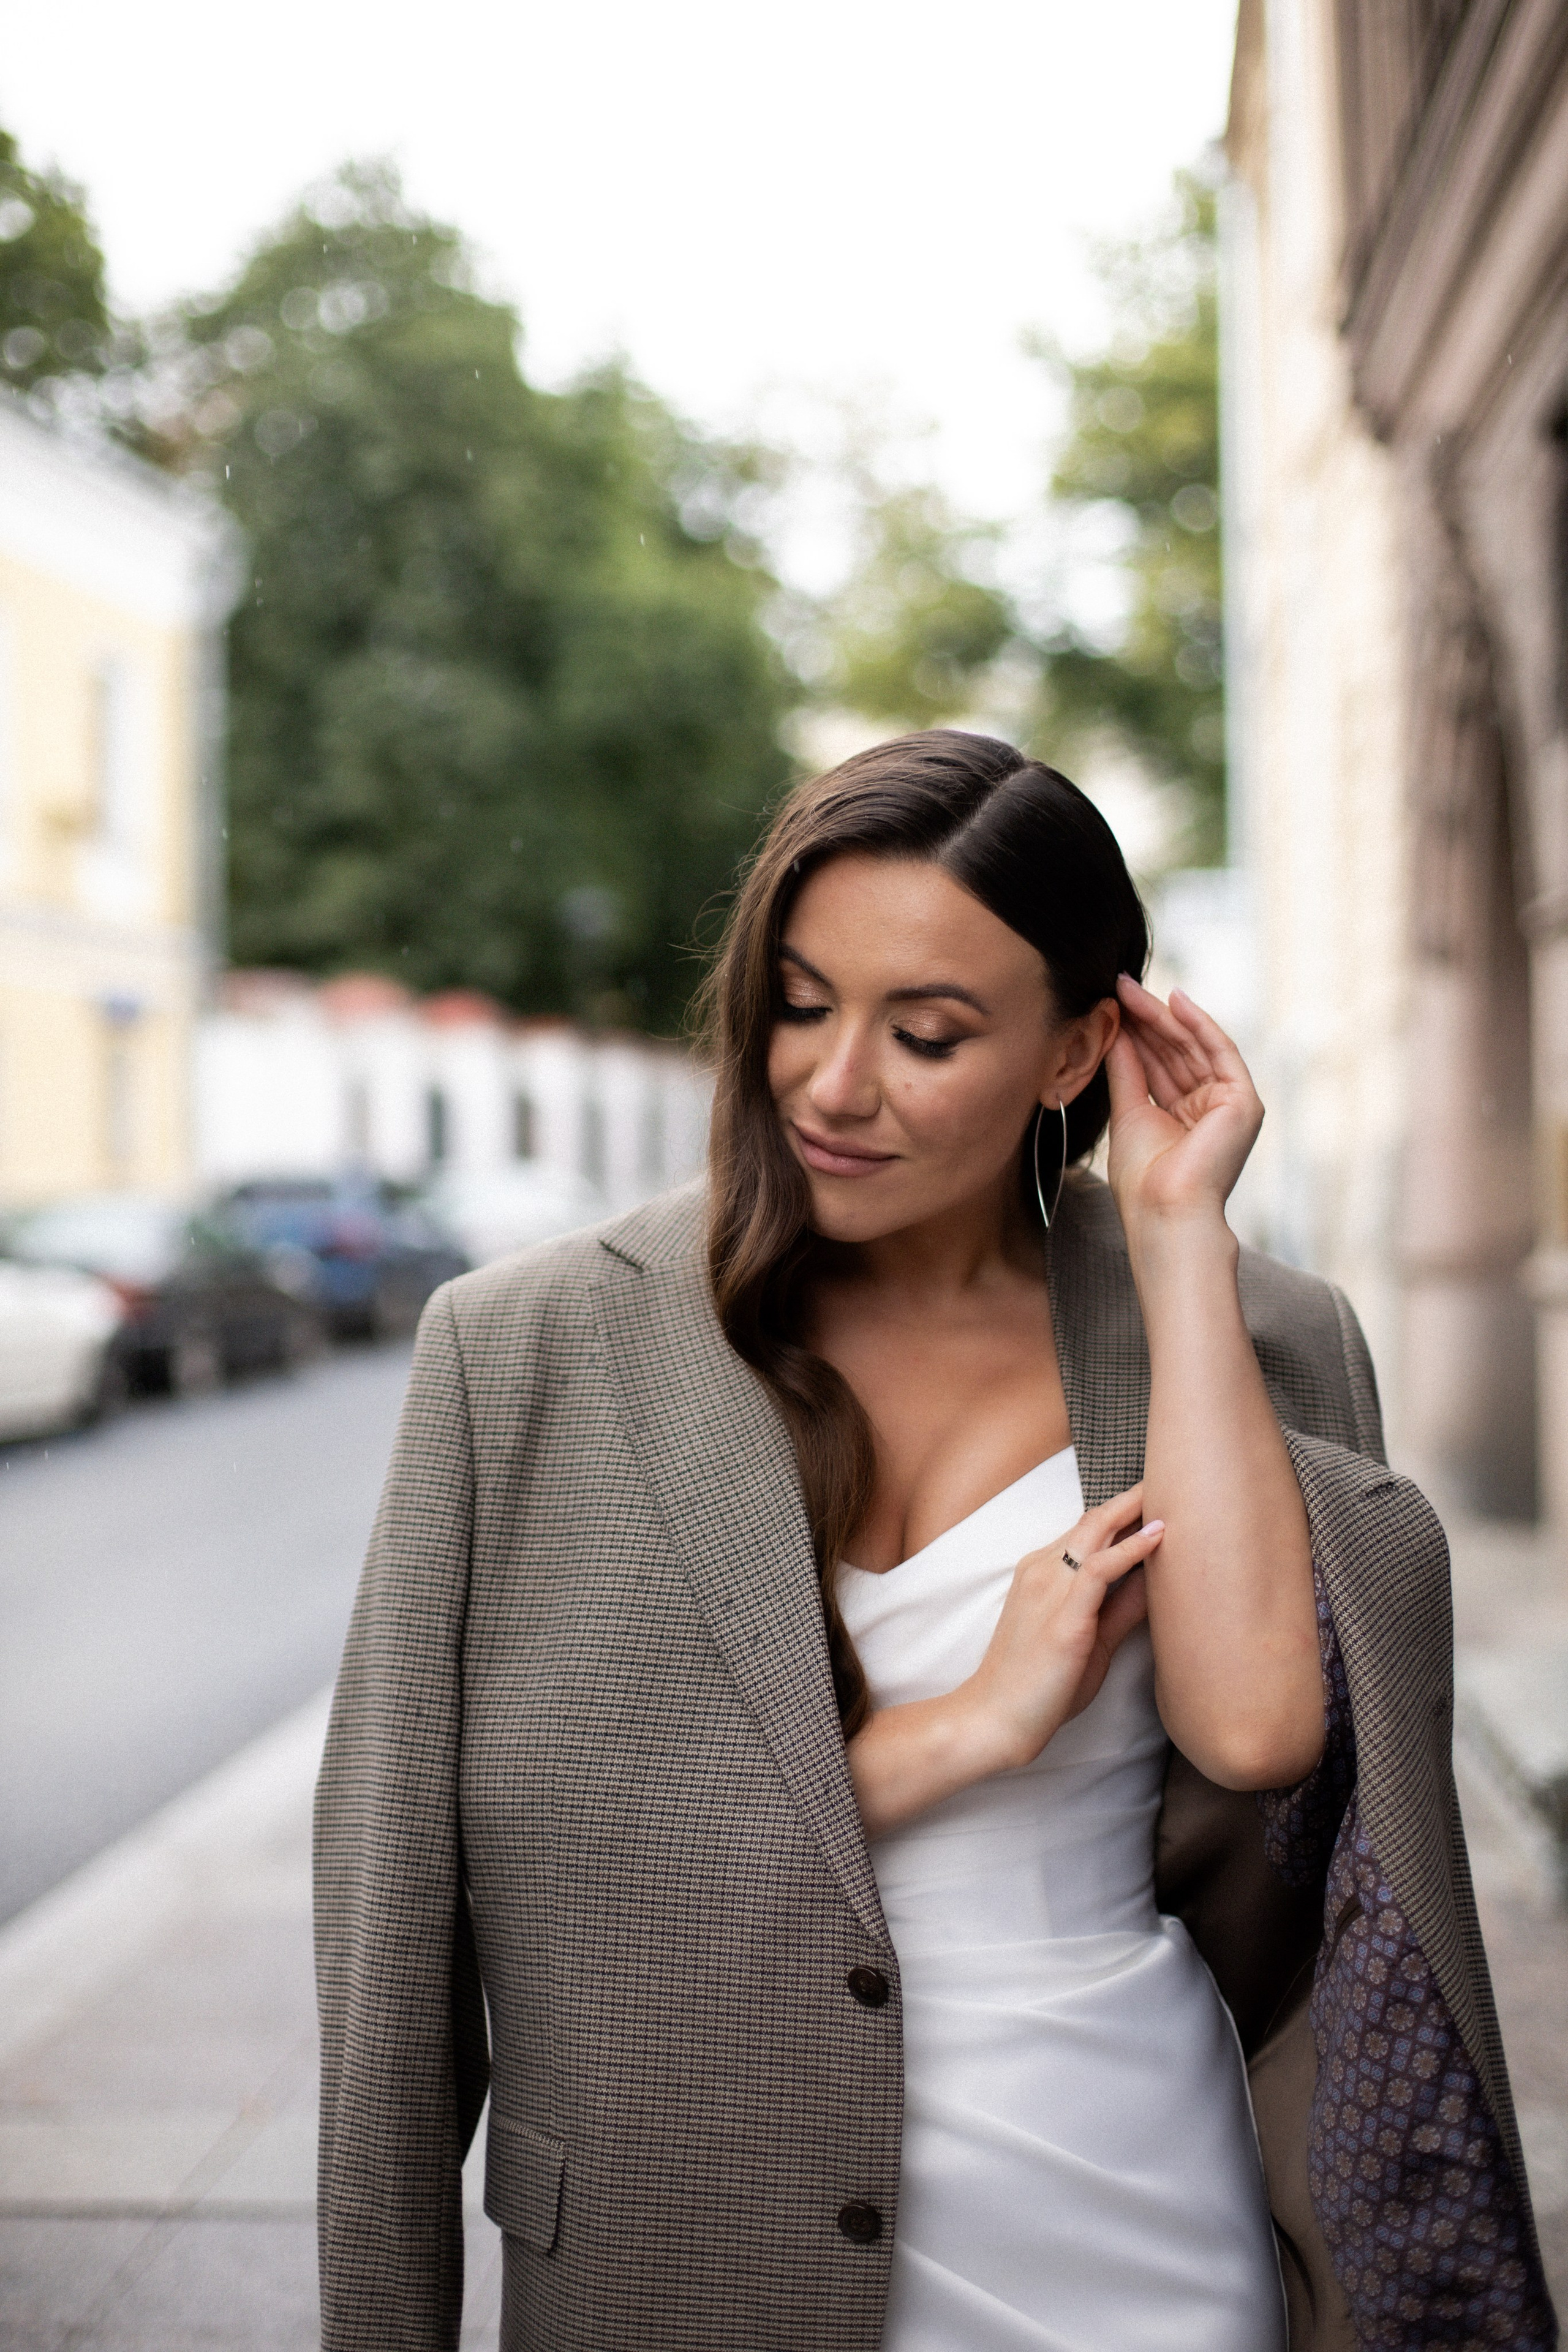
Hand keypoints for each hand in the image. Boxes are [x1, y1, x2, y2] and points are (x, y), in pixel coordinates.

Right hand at [954, 1487, 1159, 1772]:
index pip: (1087, 1528)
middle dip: (1133, 1497)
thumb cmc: (1040, 1684)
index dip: (1123, 1510)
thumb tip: (1159, 1580)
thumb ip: (1122, 1607)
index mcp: (1043, 1572)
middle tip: (1174, 1477)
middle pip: (1094, 1519)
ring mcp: (1049, 1591)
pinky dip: (1130, 1549)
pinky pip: (1098, 1570)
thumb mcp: (1090, 1638)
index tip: (1160, 1498)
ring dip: (1135, 1510)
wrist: (995, 1719)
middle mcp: (1043, 1570)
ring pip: (1095, 1533)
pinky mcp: (1064, 1619)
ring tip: (1175, 1492)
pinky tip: (1158, 1536)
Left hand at [1106, 976, 1263, 1227]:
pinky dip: (1198, 1024)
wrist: (1165, 1210)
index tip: (1111, 1004)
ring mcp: (1228, 1104)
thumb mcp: (1128, 1112)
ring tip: (1132, 989)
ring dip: (1163, 1016)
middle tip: (1119, 986)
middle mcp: (1208, 1107)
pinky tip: (1173, 1000)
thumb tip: (1117, 1030)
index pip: (1159, 1063)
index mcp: (1183, 1116)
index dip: (1137, 1033)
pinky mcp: (1243, 1101)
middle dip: (1147, 1018)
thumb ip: (1127, 1069)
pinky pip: (1219, 1051)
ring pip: (1194, 1047)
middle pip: (1176, 1051)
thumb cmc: (1143, 1179)